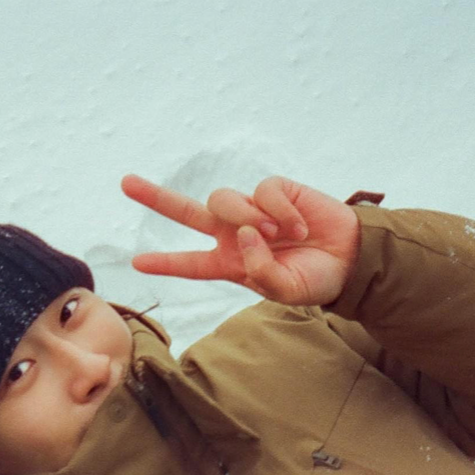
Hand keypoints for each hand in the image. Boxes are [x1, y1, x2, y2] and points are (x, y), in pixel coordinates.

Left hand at [122, 174, 361, 306]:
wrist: (348, 258)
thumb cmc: (314, 279)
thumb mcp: (284, 291)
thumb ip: (260, 271)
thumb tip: (243, 234)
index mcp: (230, 263)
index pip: (191, 263)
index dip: (165, 264)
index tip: (136, 263)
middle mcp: (234, 234)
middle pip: (187, 212)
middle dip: (157, 197)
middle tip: (125, 183)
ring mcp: (252, 209)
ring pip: (224, 201)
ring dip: (248, 217)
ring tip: (280, 236)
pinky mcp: (274, 189)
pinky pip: (263, 191)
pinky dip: (280, 210)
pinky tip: (300, 226)